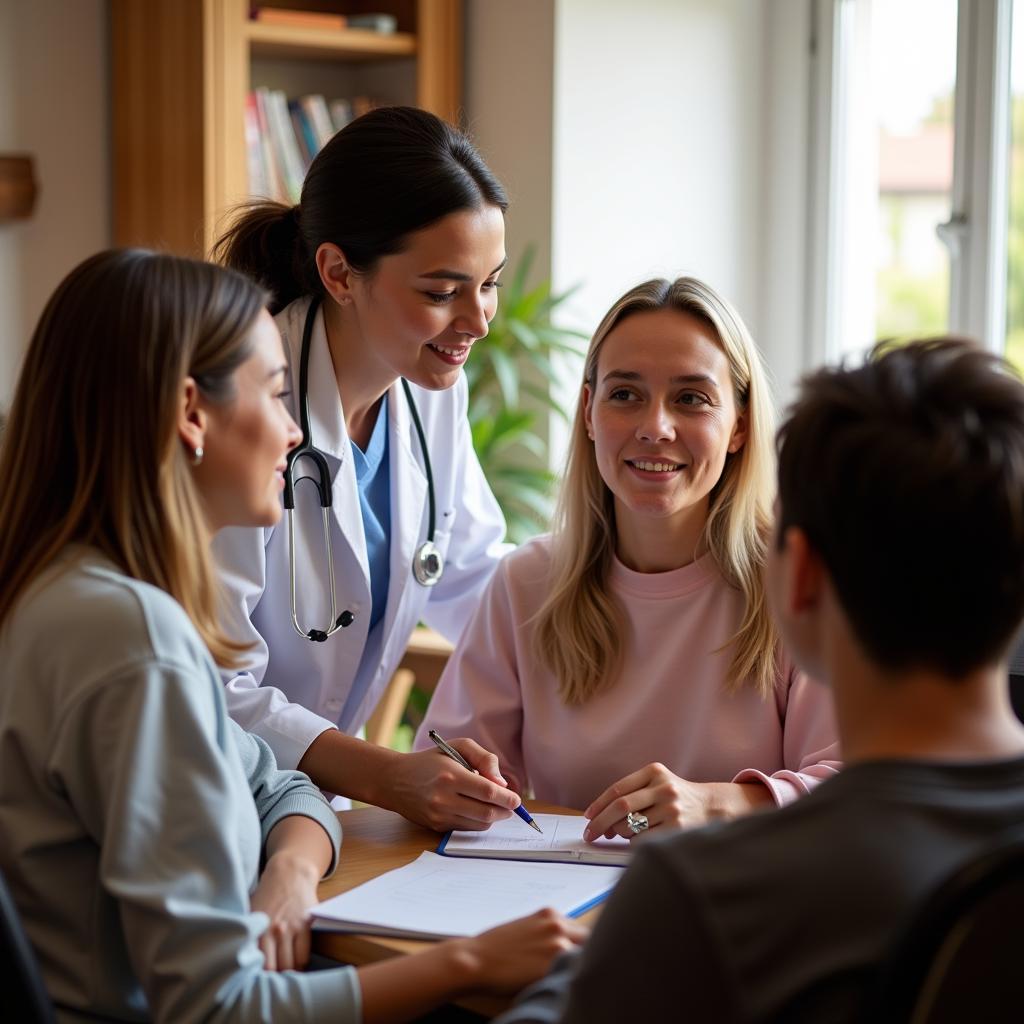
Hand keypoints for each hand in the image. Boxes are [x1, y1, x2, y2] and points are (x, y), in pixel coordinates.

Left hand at [249, 851, 319, 970]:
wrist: (289, 872)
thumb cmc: (267, 896)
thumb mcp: (251, 913)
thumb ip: (248, 935)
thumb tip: (238, 960)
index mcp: (256, 928)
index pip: (255, 964)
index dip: (257, 976)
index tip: (257, 978)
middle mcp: (272, 930)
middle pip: (274, 968)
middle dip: (273, 977)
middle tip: (272, 977)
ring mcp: (290, 928)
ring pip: (290, 964)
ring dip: (288, 971)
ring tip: (284, 970)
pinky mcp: (305, 925)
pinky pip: (303, 955)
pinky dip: (300, 962)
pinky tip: (296, 960)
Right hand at [387, 738, 520, 831]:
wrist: (394, 780)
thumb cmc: (430, 760)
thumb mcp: (457, 747)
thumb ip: (484, 759)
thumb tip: (502, 783)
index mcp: (450, 776)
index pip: (488, 793)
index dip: (507, 799)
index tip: (517, 800)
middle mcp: (444, 798)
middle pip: (486, 813)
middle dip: (505, 811)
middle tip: (511, 806)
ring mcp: (439, 816)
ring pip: (478, 824)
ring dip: (493, 818)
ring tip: (495, 807)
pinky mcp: (436, 827)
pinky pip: (466, 828)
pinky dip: (477, 821)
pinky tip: (477, 810)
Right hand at [451, 908, 588, 994]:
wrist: (475, 961)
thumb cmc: (495, 949)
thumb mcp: (525, 929)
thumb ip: (548, 933)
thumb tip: (567, 945)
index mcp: (550, 914)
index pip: (580, 930)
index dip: (580, 945)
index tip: (580, 955)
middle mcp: (557, 925)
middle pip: (588, 940)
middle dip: (584, 954)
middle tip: (576, 969)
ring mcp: (558, 944)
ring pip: (584, 956)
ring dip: (578, 966)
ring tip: (568, 979)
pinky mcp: (554, 965)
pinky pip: (574, 973)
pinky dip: (570, 979)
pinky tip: (561, 986)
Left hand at [583, 763, 773, 840]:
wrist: (712, 807)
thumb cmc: (674, 797)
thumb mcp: (656, 783)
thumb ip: (630, 794)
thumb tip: (598, 819)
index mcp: (654, 772)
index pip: (618, 789)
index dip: (599, 804)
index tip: (587, 817)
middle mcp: (664, 788)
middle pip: (621, 807)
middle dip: (600, 822)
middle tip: (590, 834)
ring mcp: (672, 809)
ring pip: (630, 826)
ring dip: (620, 833)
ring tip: (623, 832)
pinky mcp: (677, 829)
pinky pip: (643, 840)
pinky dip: (634, 842)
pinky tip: (640, 838)